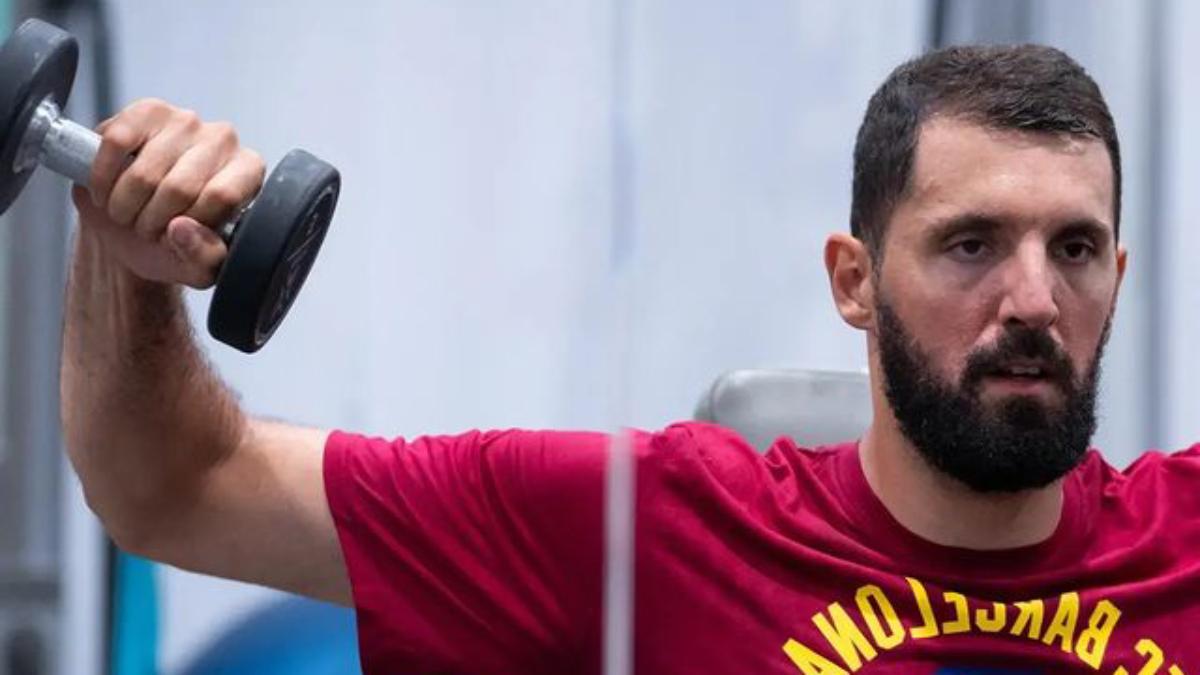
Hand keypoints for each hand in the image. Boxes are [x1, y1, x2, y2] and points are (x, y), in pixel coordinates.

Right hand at [73, 98, 264, 288]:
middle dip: (152, 222)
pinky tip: (106, 191)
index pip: (221, 197)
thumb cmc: (175, 242)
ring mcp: (185, 120)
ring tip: (127, 213)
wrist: (133, 226)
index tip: (175, 237)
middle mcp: (223, 140)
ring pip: (145, 172)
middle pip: (180, 188)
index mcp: (248, 173)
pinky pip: (116, 143)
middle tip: (146, 229)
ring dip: (124, 205)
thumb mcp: (197, 265)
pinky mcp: (146, 110)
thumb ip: (202, 257)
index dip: (189, 225)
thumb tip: (181, 230)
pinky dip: (102, 178)